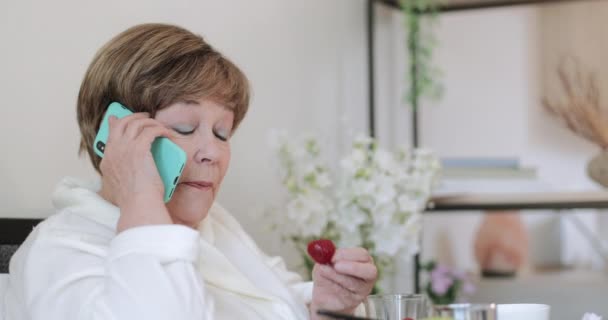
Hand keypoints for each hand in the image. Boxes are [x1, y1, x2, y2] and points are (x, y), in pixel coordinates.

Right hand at [99, 112, 175, 230]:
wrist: (138, 204)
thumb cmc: (132, 202)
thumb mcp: (116, 190)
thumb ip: (114, 182)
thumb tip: (115, 183)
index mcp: (107, 161)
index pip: (110, 136)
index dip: (116, 124)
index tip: (118, 119)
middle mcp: (114, 151)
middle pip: (121, 124)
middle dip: (133, 116)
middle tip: (144, 116)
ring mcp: (125, 148)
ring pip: (136, 123)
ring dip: (149, 121)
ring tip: (158, 124)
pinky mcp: (139, 149)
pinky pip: (151, 130)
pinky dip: (160, 129)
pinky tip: (167, 133)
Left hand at [310, 248, 376, 318]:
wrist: (325, 294)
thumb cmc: (327, 273)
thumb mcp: (324, 263)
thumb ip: (324, 258)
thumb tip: (324, 257)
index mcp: (363, 260)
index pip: (362, 255)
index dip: (347, 254)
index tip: (332, 256)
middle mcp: (368, 274)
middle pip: (370, 271)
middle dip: (353, 267)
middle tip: (336, 266)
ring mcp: (363, 290)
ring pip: (354, 284)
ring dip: (337, 277)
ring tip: (324, 272)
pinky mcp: (355, 301)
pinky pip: (346, 295)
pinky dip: (334, 288)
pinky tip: (326, 285)